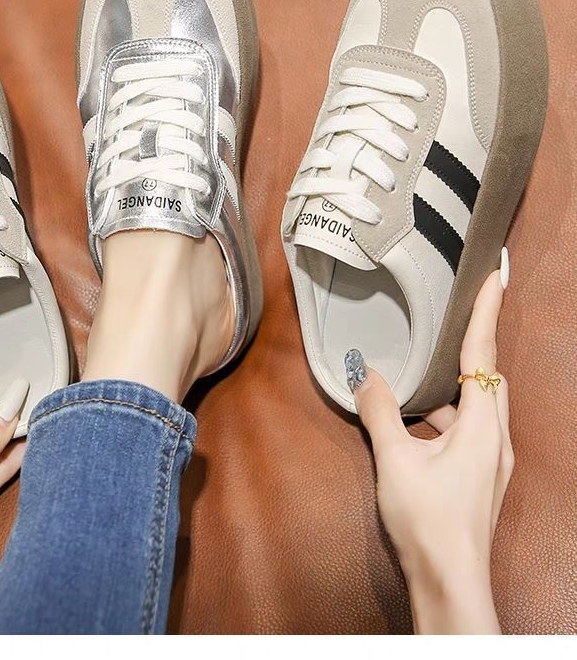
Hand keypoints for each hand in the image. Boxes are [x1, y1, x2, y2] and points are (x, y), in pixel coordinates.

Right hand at [352, 268, 512, 633]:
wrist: (450, 581)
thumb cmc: (429, 522)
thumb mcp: (395, 460)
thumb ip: (379, 412)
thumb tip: (365, 375)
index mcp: (481, 427)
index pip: (485, 355)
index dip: (488, 313)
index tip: (495, 278)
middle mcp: (495, 439)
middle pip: (489, 378)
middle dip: (472, 348)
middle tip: (459, 319)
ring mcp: (491, 461)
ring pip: (479, 406)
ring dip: (451, 390)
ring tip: (418, 384)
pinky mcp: (481, 477)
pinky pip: (469, 430)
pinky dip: (446, 418)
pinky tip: (416, 428)